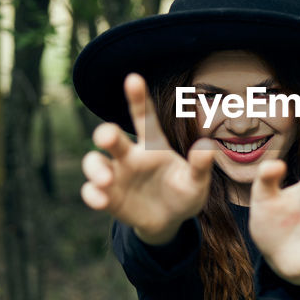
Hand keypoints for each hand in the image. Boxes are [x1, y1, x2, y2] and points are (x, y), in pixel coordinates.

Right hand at [80, 73, 215, 243]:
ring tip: (107, 180)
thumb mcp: (196, 182)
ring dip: (95, 169)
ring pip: (94, 162)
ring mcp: (116, 176)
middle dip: (105, 134)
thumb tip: (208, 147)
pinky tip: (101, 200)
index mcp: (153, 146)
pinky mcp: (107, 197)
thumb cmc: (184, 193)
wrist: (170, 221)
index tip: (134, 78)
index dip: (138, 98)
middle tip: (107, 137)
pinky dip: (93, 194)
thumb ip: (200, 165)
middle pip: (112, 138)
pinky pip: (91, 191)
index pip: (144, 117)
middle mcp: (130, 156)